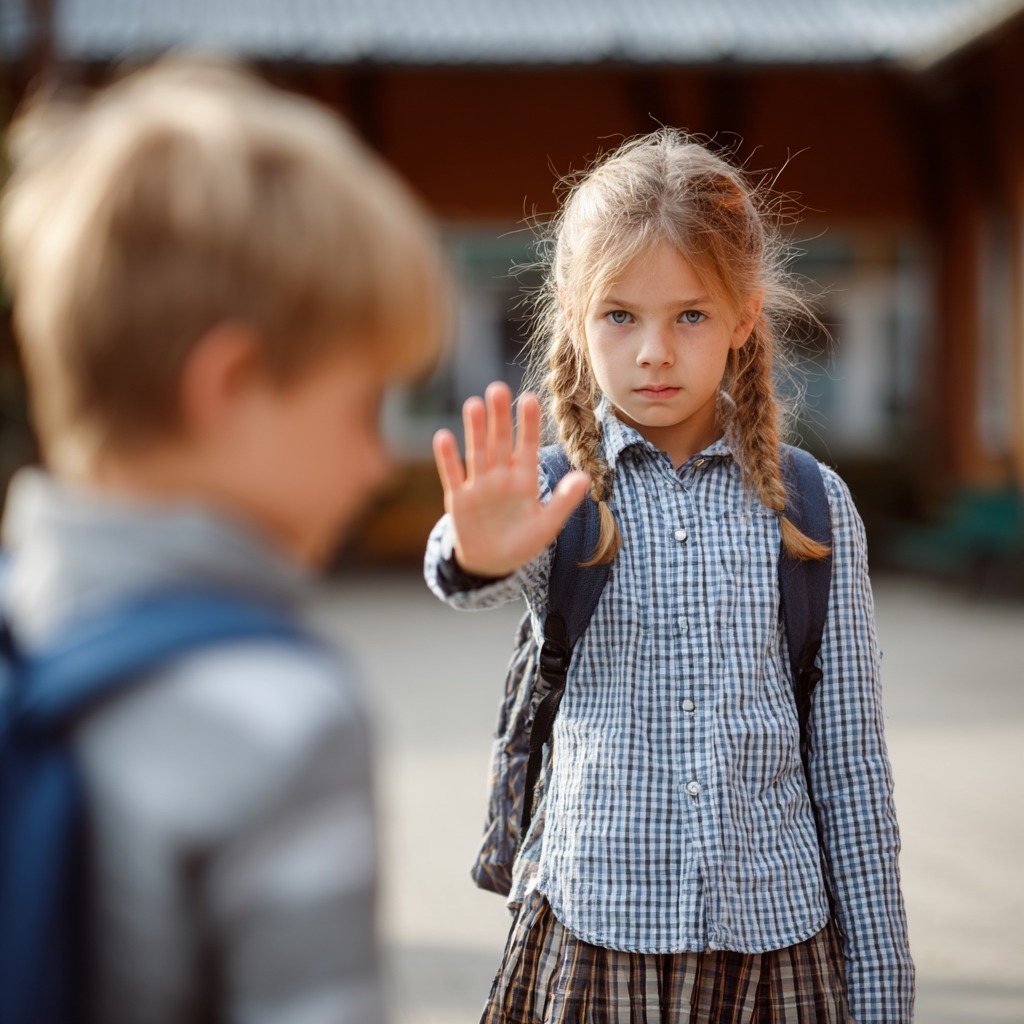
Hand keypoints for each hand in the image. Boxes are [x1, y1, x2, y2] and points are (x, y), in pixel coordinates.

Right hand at [433, 382, 589, 576]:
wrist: (493, 565)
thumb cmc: (522, 542)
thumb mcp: (547, 524)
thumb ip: (564, 500)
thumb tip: (585, 477)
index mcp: (524, 480)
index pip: (528, 446)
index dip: (529, 424)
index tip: (531, 399)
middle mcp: (501, 477)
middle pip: (500, 442)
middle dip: (500, 417)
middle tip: (498, 388)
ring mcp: (479, 486)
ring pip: (477, 453)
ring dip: (475, 430)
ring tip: (474, 405)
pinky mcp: (459, 500)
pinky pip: (453, 476)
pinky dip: (448, 459)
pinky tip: (443, 437)